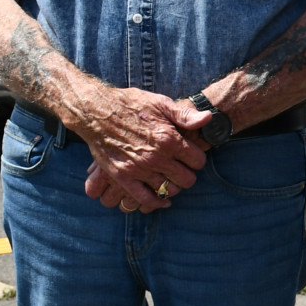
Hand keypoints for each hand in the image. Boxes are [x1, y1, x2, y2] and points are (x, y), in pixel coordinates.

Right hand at [75, 88, 209, 211]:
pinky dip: (156, 202)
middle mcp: (156, 157)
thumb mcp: (161, 103)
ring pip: (168, 190)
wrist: (96, 112)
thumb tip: (208, 119)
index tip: (192, 156)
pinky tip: (163, 200)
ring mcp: (138, 169)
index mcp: (169, 139)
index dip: (198, 159)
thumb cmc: (131, 105)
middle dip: (188, 175)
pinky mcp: (122, 177)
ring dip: (173, 187)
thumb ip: (185, 115)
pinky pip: (144, 198)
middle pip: (186, 179)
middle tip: (183, 169)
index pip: (198, 161)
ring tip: (171, 179)